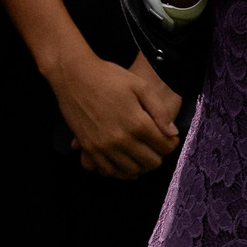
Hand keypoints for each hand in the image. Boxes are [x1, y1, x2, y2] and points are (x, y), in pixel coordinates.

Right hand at [47, 47, 181, 178]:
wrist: (74, 76)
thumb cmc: (109, 77)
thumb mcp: (140, 86)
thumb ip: (159, 111)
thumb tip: (172, 133)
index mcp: (137, 123)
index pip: (164, 147)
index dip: (171, 144)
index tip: (170, 138)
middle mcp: (121, 140)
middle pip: (150, 163)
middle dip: (158, 156)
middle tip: (157, 146)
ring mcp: (103, 147)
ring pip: (131, 171)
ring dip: (141, 165)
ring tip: (142, 153)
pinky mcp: (89, 148)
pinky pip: (108, 170)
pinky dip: (120, 170)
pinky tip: (124, 161)